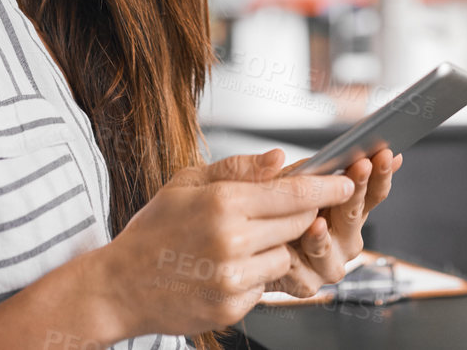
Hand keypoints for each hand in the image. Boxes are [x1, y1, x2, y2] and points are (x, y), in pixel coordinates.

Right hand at [93, 150, 355, 338]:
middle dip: (302, 215)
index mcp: (223, 203)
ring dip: (275, 248)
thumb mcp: (187, 183)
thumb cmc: (154, 230)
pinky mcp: (232, 307)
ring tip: (241, 243)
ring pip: (285, 257)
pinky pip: (265, 286)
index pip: (293, 194)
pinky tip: (227, 269)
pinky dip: (256, 276)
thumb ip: (238, 169)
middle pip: (297, 223)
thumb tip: (282, 160)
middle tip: (290, 210)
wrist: (119, 286)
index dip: (327, 188)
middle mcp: (232, 240)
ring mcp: (233, 278)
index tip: (347, 182)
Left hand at [265, 147, 404, 297]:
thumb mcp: (285, 182)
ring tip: (316, 223)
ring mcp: (329, 262)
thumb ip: (300, 169)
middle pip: (354, 213)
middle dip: (358, 189)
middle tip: (360, 167)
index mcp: (349, 210)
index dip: (380, 173)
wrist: (253, 253)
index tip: (383, 154)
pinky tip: (286, 250)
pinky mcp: (308, 283)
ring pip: (327, 249)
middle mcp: (345, 238)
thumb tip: (279, 155)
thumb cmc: (275, 212)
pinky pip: (301, 271)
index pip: (373, 191)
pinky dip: (293, 260)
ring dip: (321, 236)